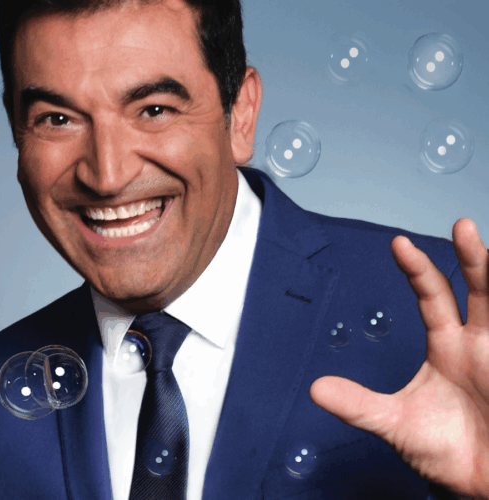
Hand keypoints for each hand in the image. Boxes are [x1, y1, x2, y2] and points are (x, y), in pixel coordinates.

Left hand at [310, 218, 488, 497]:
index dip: (417, 270)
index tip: (398, 244)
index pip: (432, 297)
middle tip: (462, 226)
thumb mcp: (396, 424)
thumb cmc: (444, 449)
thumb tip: (315, 389)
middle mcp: (480, 343)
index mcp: (447, 346)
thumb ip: (359, 405)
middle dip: (474, 258)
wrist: (480, 484)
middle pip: (481, 289)